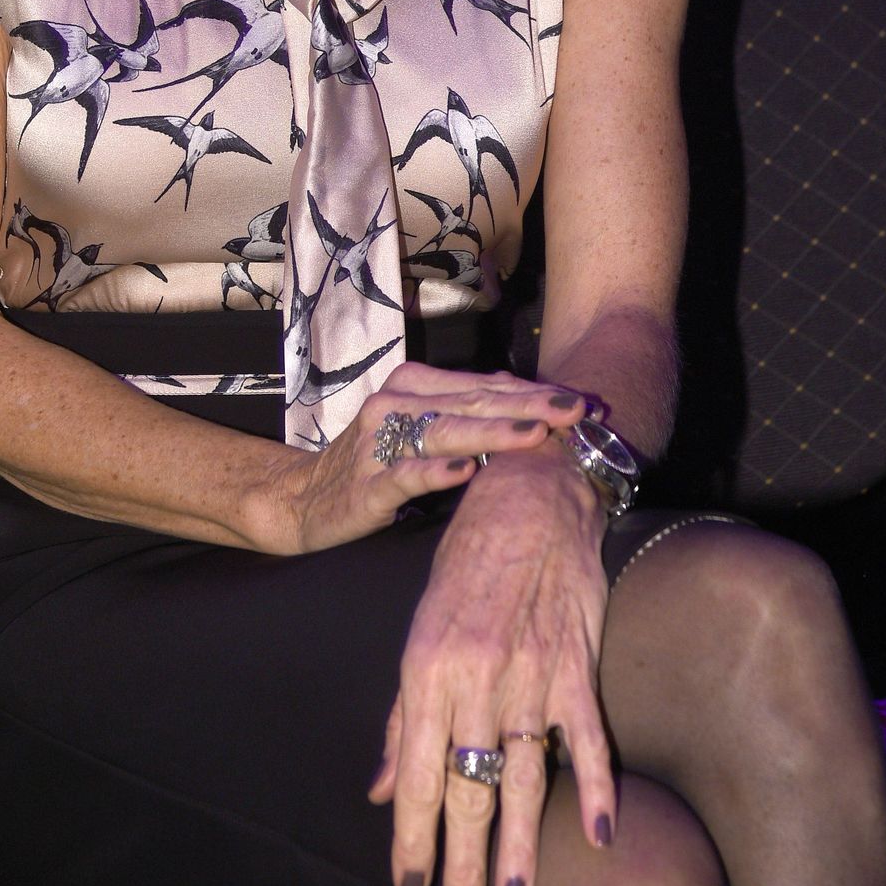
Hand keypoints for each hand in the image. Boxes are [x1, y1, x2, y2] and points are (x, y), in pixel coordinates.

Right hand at [270, 363, 587, 555]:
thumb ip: (466, 414)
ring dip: (492, 433)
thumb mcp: (419, 430)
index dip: (533, 393)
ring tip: (535, 434)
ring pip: (445, 432)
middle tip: (577, 410)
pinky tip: (466, 471)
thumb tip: (531, 403)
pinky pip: (405, 474)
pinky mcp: (366, 483)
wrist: (303, 499)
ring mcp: (378, 443)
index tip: (581, 401)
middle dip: (529, 406)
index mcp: (412, 385)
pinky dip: (436, 472)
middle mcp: (395, 404)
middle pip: (472, 403)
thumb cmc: (376, 463)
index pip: (483, 385)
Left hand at [368, 440, 611, 885]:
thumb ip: (404, 717)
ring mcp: (529, 673)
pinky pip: (585, 735)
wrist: (528, 497)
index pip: (419, 772)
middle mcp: (475, 678)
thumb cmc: (467, 561)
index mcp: (427, 670)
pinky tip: (597, 834)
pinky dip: (595, 786)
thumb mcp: (419, 630)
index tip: (411, 884)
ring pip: (523, 775)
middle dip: (462, 859)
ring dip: (519, 843)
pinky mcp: (574, 662)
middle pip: (469, 786)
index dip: (414, 835)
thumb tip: (384, 788)